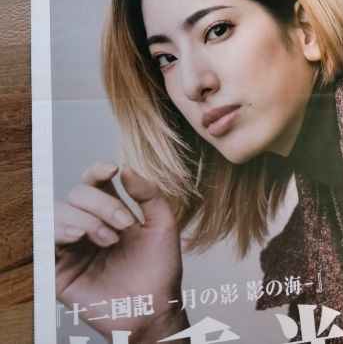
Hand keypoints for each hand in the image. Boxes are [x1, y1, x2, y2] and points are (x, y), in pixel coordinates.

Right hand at [55, 162, 187, 341]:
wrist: (153, 308)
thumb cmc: (160, 268)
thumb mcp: (163, 225)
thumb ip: (148, 194)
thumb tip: (126, 168)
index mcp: (111, 212)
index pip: (94, 182)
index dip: (98, 170)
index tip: (112, 170)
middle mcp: (89, 224)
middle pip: (78, 193)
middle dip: (101, 204)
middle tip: (123, 224)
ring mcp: (73, 245)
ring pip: (59, 212)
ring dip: (84, 219)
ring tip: (108, 239)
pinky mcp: (59, 268)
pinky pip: (45, 240)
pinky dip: (59, 231)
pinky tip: (79, 238)